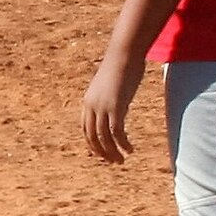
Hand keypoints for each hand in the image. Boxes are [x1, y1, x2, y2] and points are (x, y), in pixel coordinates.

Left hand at [82, 48, 144, 162]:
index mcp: (88, 101)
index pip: (86, 129)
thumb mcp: (111, 86)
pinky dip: (122, 143)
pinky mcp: (115, 107)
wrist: (124, 54)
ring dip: (112, 152)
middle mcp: (92, 106)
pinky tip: (130, 149)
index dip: (92, 143)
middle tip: (113, 161)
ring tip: (121, 160)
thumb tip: (119, 107)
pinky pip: (117, 132)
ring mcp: (103, 107)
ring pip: (104, 138)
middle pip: (92, 137)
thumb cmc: (121, 65)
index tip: (102, 153)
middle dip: (102, 152)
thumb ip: (112, 98)